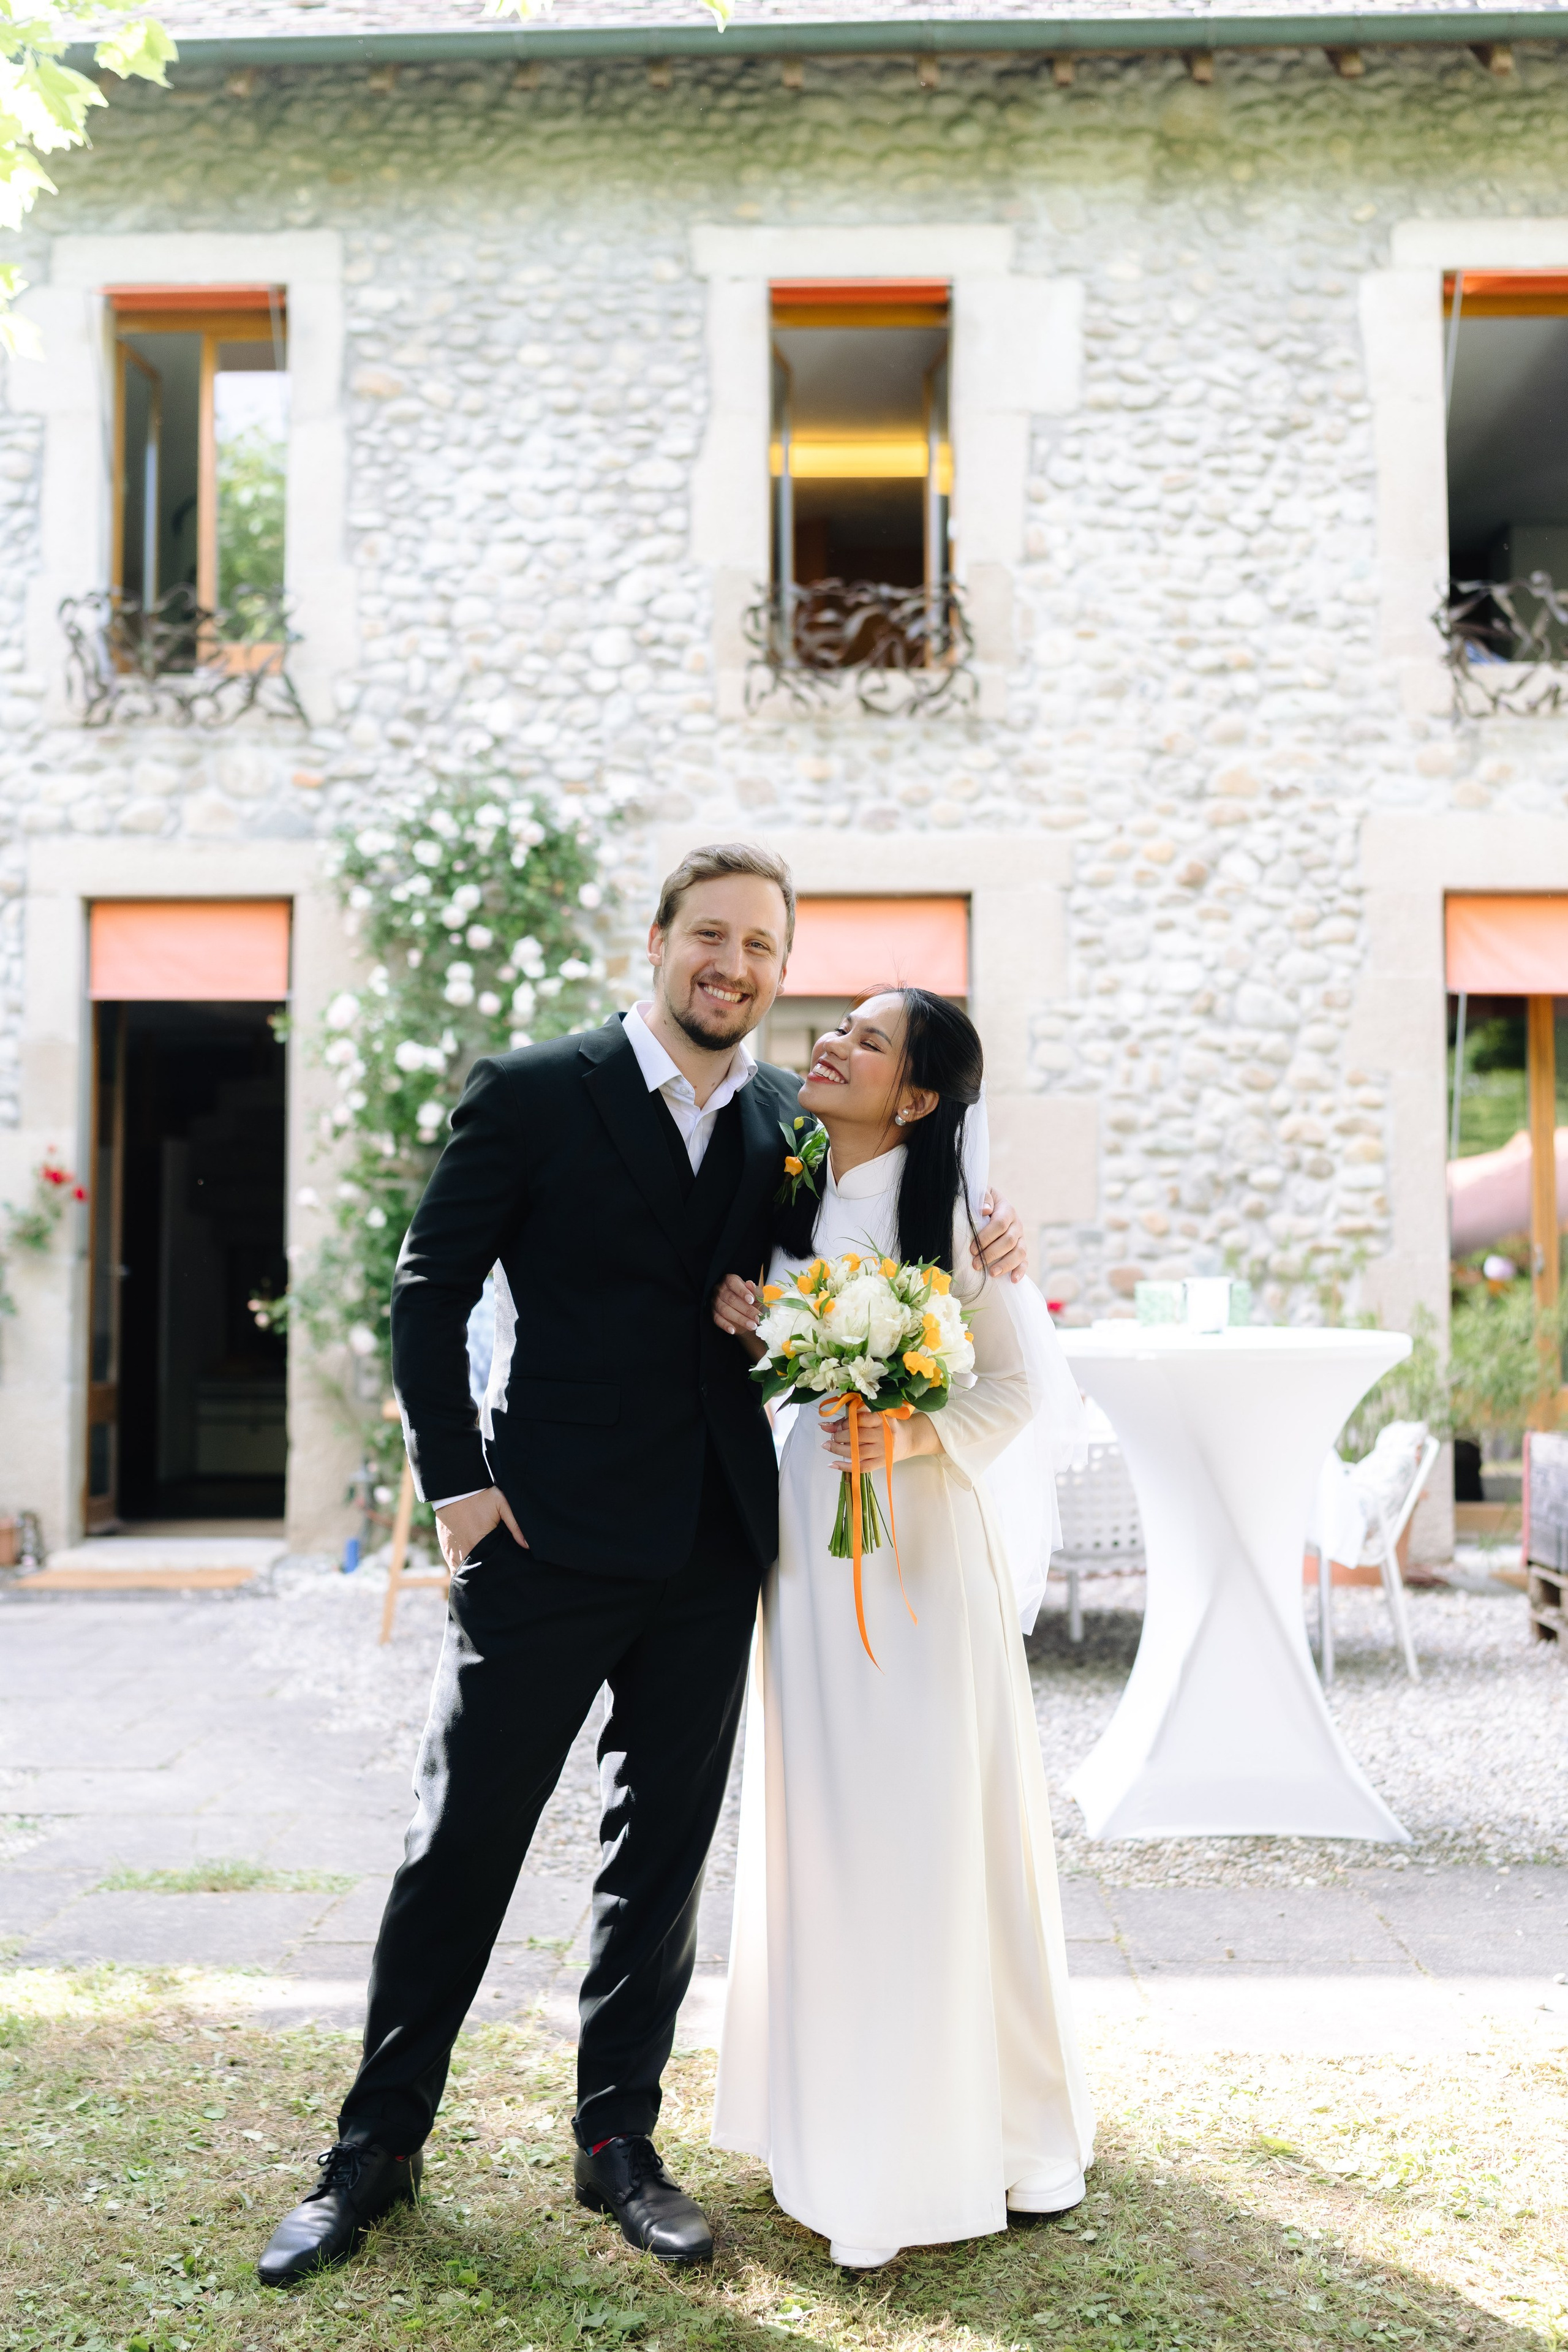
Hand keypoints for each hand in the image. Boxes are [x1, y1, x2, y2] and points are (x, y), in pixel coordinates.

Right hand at [433, 1485, 526, 1573]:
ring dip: (471, 1576)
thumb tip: (526, 1545)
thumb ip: (515, 1525)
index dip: (494, 1575)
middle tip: (494, 1580)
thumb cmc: (480, 1496)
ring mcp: (452, 1552)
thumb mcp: (501, 1505)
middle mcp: (464, 1551)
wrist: (455, 1489)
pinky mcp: (446, 1549)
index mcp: (478, 1542)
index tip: (501, 1576)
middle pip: (474, 1574)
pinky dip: (461, 1570)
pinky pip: (453, 1567)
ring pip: (462, 1573)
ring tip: (483, 1579)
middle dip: (484, 1578)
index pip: (487, 1568)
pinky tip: (470, 1572)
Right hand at [712, 1272, 766, 1361]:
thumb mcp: (756, 1295)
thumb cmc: (750, 1301)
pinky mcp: (713, 1313)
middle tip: (758, 1318)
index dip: (742, 1291)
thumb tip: (750, 1284)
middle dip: (746, 1310)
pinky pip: (717, 1319)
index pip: (733, 1283)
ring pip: (725, 1310)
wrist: (745, 1313)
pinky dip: (725, 1325)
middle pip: (731, 1299)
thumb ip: (755, 1291)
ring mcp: (715, 1302)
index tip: (752, 1300)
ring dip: (740, 1319)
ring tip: (752, 1326)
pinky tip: (734, 1330)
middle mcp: (720, 1289)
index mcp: (730, 1280)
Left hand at [820, 1402, 939, 1468]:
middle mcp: (884, 1435)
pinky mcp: (882, 1463)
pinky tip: (833, 1464)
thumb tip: (828, 1424)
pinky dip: (846, 1467)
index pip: (861, 1419)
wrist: (909, 1439)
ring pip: (858, 1452)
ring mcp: (883, 1451)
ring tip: (827, 1446)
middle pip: (858, 1436)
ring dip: (839, 1450)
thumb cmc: (889, 1425)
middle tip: (830, 1435)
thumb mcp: (877, 1415)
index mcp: (884, 1420)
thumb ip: (855, 1417)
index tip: (835, 1424)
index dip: (845, 1422)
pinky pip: (862, 1467)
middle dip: (840, 1436)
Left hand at [971, 1187, 1027, 1284]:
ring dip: (1005, 1264)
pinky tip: (1013, 1280)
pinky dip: (1020, 1271)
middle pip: (1008, 1241)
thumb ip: (983, 1197)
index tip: (972, 1249)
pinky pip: (1024, 1261)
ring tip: (991, 1274)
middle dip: (991, 1254)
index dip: (986, 1237)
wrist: (990, 1204)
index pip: (999, 1224)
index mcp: (1007, 1210)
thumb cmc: (981, 1201)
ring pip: (1019, 1253)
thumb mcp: (980, 1192)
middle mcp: (1016, 1225)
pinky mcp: (1020, 1249)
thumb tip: (985, 1209)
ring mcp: (1020, 1238)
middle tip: (975, 1264)